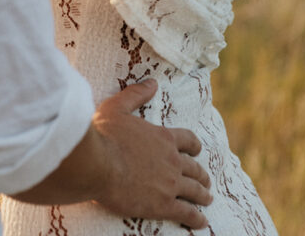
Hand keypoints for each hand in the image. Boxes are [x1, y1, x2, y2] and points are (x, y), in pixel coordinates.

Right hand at [92, 80, 210, 226]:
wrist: (97, 164)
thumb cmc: (104, 135)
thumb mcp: (117, 107)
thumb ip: (136, 94)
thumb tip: (152, 82)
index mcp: (163, 137)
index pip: (188, 140)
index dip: (194, 146)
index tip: (197, 150)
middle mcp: (172, 160)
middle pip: (194, 167)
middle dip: (201, 174)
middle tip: (205, 180)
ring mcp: (170, 184)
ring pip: (195, 190)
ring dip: (203, 194)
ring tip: (207, 198)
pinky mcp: (163, 205)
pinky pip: (187, 212)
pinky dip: (196, 217)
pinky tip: (201, 221)